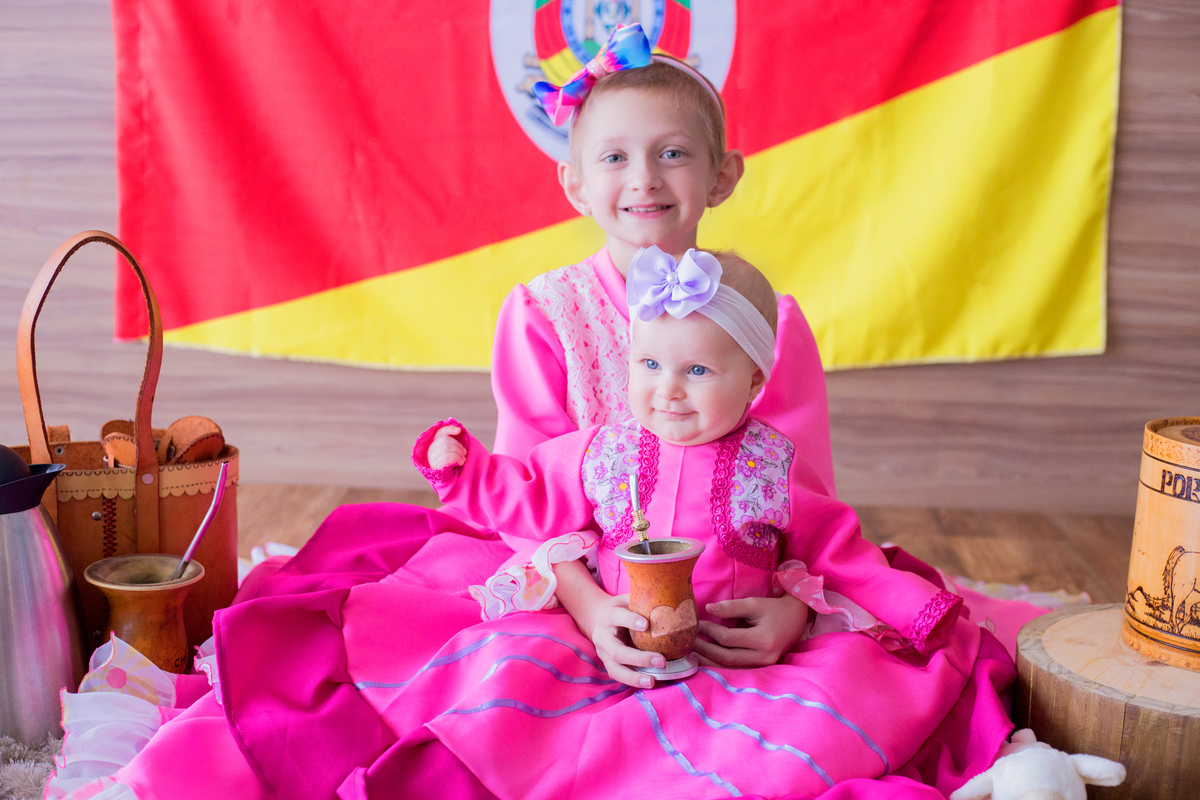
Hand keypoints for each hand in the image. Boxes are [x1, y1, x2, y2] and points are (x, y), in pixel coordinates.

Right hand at [427, 425, 465, 468]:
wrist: (452, 481)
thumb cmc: (454, 464)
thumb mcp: (454, 451)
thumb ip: (453, 441)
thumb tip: (458, 429)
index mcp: (434, 444)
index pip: (440, 432)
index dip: (449, 429)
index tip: (459, 431)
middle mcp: (430, 450)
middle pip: (445, 440)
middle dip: (458, 446)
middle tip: (465, 453)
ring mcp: (431, 458)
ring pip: (446, 447)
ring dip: (459, 453)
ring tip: (463, 459)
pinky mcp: (435, 466)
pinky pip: (446, 457)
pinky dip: (456, 458)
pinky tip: (460, 463)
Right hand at [585, 593, 666, 689]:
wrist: (596, 618)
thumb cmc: (620, 607)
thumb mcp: (627, 599)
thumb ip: (643, 598)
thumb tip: (671, 594)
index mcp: (608, 616)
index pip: (618, 617)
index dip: (631, 620)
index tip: (647, 624)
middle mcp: (602, 637)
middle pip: (617, 651)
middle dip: (639, 658)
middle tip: (662, 660)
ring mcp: (603, 654)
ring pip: (615, 669)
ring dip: (634, 677)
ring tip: (652, 682)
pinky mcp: (609, 664)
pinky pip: (620, 676)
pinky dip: (634, 681)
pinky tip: (651, 682)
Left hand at [694, 594, 808, 668]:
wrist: (796, 619)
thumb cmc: (773, 609)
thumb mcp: (753, 603)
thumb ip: (731, 607)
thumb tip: (708, 609)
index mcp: (764, 640)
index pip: (728, 639)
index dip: (710, 632)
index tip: (698, 624)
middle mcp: (765, 657)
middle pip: (727, 658)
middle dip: (705, 650)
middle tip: (689, 642)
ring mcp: (764, 666)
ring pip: (731, 668)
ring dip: (710, 662)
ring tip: (692, 655)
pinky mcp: (761, 668)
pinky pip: (737, 669)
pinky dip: (720, 666)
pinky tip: (707, 660)